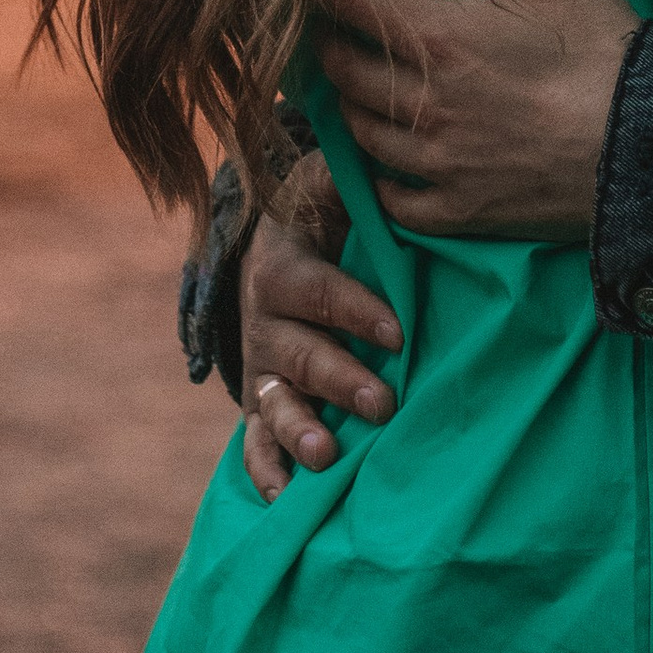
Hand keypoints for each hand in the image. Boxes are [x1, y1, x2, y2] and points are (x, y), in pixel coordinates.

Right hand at [239, 155, 402, 500]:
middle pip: (298, 354)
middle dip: (339, 380)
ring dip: (298, 431)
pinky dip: (264, 471)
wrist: (276, 246)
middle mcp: (264, 321)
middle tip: (384, 404)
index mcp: (282, 265)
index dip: (353, 309)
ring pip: (274, 402)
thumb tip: (389, 152)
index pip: (315, 289)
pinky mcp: (262, 403)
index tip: (399, 332)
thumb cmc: (325, 214)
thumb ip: (353, 171)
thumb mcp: (331, 184)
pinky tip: (284, 500)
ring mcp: (262, 368)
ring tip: (326, 457)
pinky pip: (253, 442)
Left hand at [303, 0, 638, 243]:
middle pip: (339, 66)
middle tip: (330, 24)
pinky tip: (390, 159)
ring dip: (351, 103)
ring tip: (356, 84)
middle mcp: (420, 101)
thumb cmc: (602, 50)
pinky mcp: (457, 211)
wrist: (650, 146)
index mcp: (435, 35)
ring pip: (358, 131)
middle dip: (327, 40)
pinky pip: (392, 198)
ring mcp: (435, 162)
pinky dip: (381, 176)